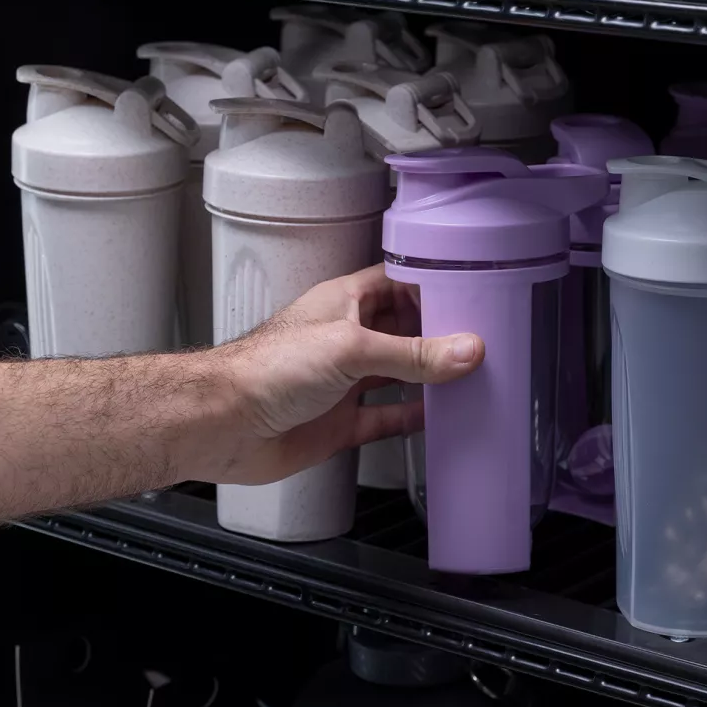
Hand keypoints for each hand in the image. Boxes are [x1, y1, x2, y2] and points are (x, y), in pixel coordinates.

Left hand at [200, 264, 482, 485]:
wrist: (222, 423)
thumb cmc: (264, 369)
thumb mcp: (350, 349)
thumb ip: (411, 353)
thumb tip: (465, 350)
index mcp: (343, 303)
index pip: (398, 283)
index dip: (433, 285)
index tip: (475, 292)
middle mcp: (344, 339)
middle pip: (403, 330)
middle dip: (440, 334)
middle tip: (485, 338)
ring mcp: (341, 383)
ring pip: (397, 375)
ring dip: (431, 377)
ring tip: (475, 376)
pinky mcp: (338, 422)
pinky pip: (385, 417)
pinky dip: (412, 418)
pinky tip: (438, 417)